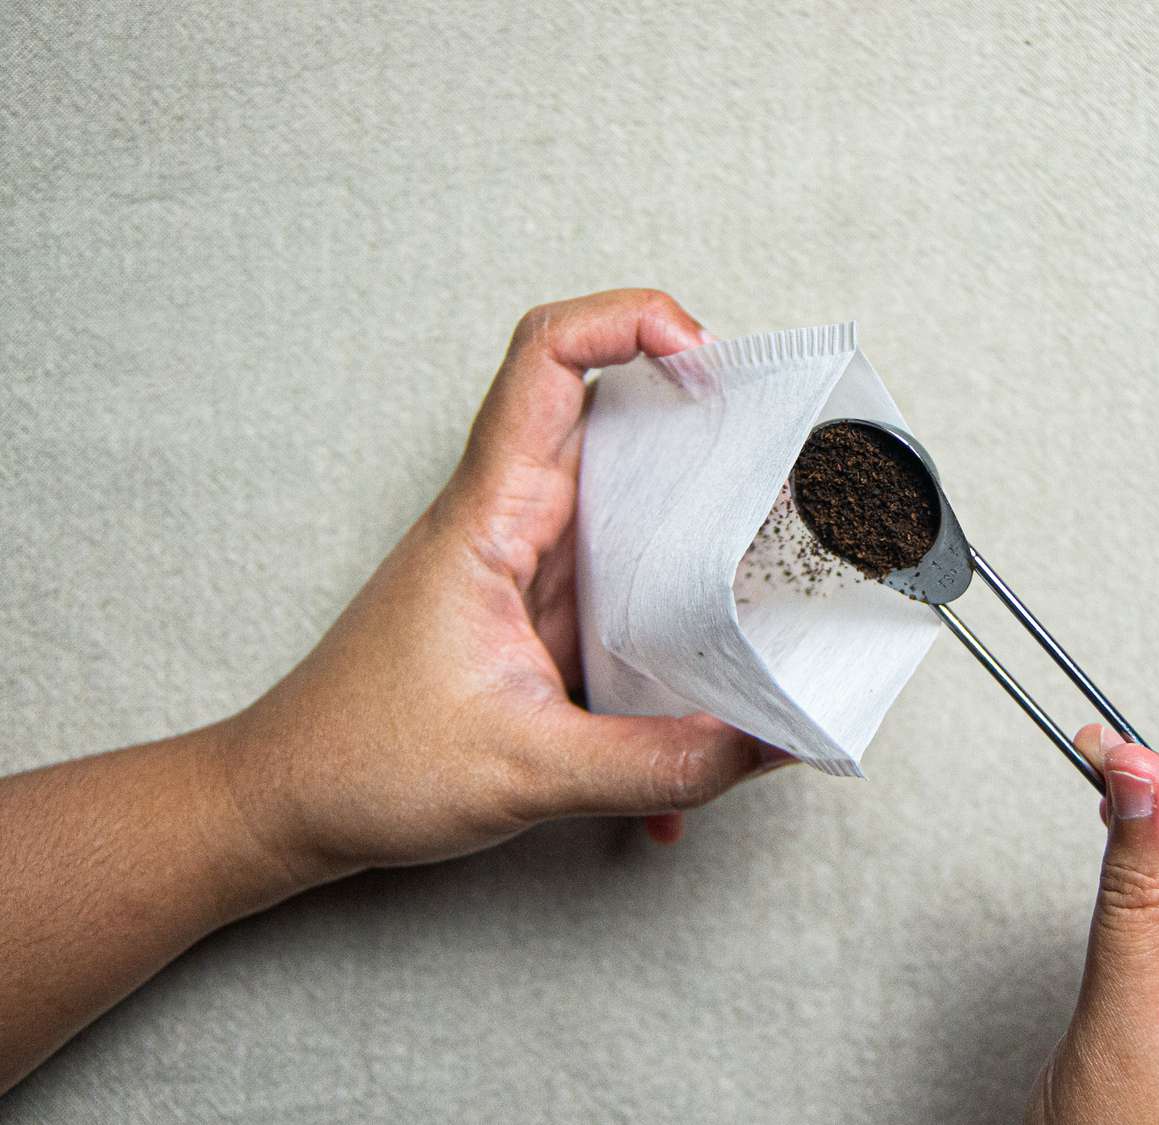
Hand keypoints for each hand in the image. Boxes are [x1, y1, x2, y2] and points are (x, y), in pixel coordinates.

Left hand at [217, 289, 790, 883]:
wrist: (289, 803)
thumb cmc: (365, 762)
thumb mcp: (527, 771)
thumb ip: (660, 764)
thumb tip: (772, 744)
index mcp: (490, 518)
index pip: (548, 359)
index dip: (630, 322)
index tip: (708, 361)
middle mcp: (511, 522)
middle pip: (610, 413)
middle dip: (699, 416)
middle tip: (780, 451)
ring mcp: (528, 567)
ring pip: (626, 500)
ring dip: (695, 522)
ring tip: (773, 555)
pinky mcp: (540, 615)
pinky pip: (623, 588)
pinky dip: (669, 629)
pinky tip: (695, 709)